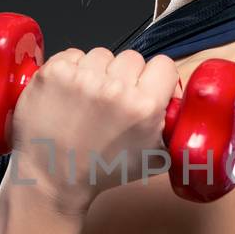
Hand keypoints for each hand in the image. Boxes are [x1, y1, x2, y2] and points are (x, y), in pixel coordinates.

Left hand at [8, 45, 181, 213]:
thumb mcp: (153, 158)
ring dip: (97, 72)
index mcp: (143, 107)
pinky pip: (72, 55)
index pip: (163, 64)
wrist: (54, 179)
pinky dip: (72, 70)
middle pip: (132, 57)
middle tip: (112, 101)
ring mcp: (81, 78)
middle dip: (125, 76)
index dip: (156, 77)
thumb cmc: (100, 171)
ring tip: (87, 100)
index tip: (145, 87)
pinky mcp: (53, 73)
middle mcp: (114, 88)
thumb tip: (181, 106)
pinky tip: (69, 95)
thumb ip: (172, 129)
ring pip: (101, 54)